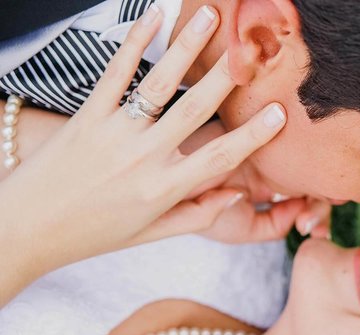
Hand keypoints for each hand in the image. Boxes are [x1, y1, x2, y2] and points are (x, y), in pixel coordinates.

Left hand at [0, 5, 287, 281]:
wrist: (25, 227)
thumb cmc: (92, 233)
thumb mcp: (150, 233)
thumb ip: (198, 215)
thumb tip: (238, 195)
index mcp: (163, 190)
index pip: (219, 159)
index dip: (252, 136)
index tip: (279, 114)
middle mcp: (143, 159)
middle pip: (195, 110)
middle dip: (228, 78)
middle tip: (254, 51)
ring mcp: (114, 133)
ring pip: (160, 84)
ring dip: (188, 46)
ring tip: (212, 17)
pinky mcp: (87, 115)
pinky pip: (115, 73)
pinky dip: (135, 41)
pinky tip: (155, 16)